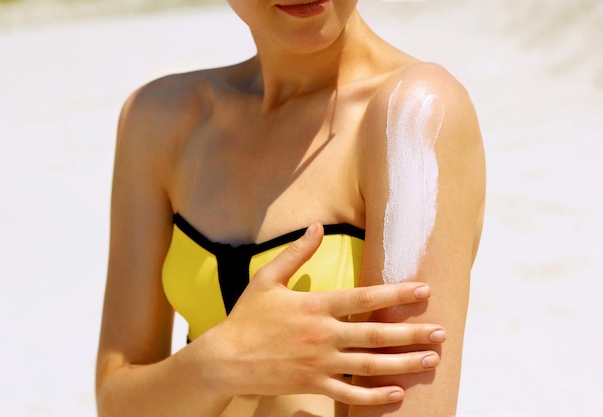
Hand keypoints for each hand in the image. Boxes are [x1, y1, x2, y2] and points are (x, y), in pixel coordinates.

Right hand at [209, 223, 445, 404]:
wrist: (224, 360)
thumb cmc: (246, 317)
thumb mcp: (266, 279)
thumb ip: (295, 253)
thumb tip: (316, 227)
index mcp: (314, 306)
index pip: (364, 298)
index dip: (397, 294)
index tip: (424, 290)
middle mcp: (322, 335)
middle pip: (376, 334)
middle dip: (412, 333)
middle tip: (441, 332)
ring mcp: (319, 363)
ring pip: (370, 366)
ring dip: (404, 363)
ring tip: (431, 360)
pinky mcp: (312, 385)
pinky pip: (349, 394)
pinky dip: (375, 396)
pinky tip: (397, 394)